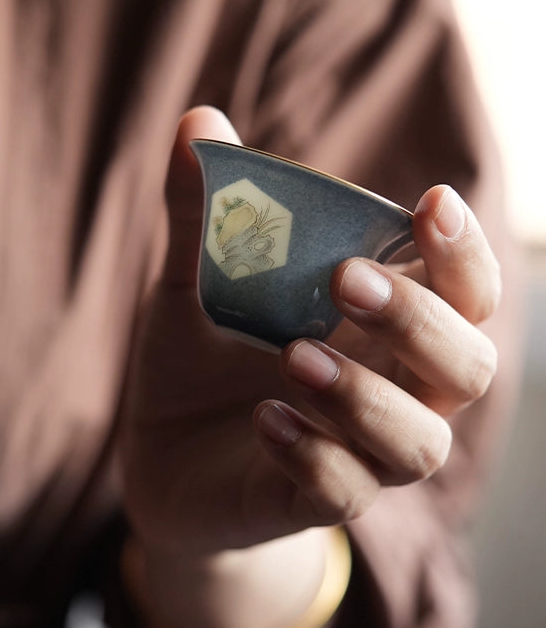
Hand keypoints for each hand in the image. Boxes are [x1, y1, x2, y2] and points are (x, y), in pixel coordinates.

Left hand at [121, 106, 499, 556]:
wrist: (157, 459)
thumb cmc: (198, 362)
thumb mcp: (189, 286)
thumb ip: (202, 216)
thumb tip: (198, 122)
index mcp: (386, 327)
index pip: (467, 293)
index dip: (466, 253)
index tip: (432, 202)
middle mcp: (397, 391)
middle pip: (470, 365)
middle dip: (420, 321)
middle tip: (346, 279)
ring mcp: (363, 455)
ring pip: (420, 441)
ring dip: (365, 396)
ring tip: (292, 356)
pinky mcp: (315, 505)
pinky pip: (346, 494)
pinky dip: (313, 455)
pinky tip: (265, 419)